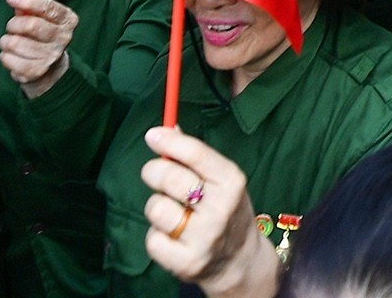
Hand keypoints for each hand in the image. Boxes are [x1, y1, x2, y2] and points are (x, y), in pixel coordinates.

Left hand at [0, 0, 76, 96]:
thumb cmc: (43, 37)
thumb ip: (30, 8)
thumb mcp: (43, 19)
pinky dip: (5, 56)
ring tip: (12, 44)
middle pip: (30, 25)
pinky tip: (13, 56)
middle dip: (13, 24)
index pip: (48, 7)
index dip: (28, 2)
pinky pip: (8, 58)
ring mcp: (51, 57)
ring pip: (14, 43)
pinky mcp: (36, 72)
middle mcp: (63, 38)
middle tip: (12, 27)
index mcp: (68, 20)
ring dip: (6, 42)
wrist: (52, 70)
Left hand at [140, 127, 279, 297]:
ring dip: (156, 207)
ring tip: (171, 212)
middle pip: (170, 178)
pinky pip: (152, 240)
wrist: (240, 260)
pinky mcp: (187, 262)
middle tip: (154, 174)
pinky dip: (156, 236)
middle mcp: (220, 208)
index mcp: (232, 182)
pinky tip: (172, 237)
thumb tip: (167, 129)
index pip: (196, 153)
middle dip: (153, 171)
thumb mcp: (222, 181)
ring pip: (156, 208)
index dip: (169, 141)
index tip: (152, 135)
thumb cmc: (227, 211)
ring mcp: (204, 237)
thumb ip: (196, 157)